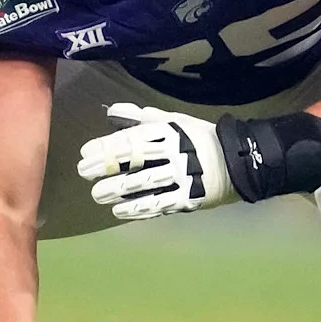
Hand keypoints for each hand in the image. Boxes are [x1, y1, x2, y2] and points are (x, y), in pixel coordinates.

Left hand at [77, 102, 236, 219]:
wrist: (236, 162)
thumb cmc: (199, 139)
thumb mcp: (174, 121)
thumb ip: (142, 118)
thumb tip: (112, 110)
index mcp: (169, 132)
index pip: (132, 138)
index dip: (107, 146)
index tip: (86, 152)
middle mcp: (174, 152)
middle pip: (135, 160)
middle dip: (106, 167)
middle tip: (84, 173)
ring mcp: (182, 176)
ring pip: (144, 183)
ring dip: (117, 190)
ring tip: (97, 195)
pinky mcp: (188, 197)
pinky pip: (159, 203)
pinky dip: (137, 208)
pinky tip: (119, 211)